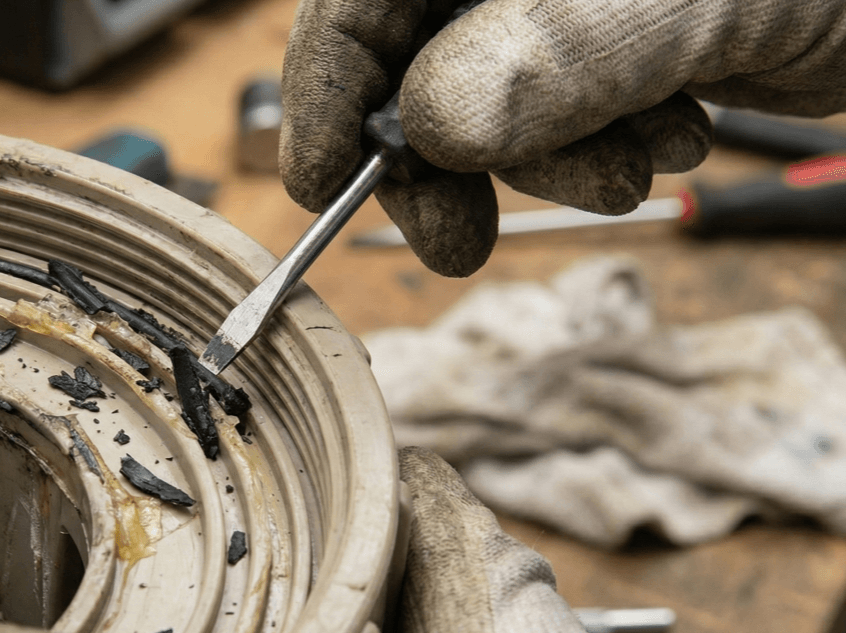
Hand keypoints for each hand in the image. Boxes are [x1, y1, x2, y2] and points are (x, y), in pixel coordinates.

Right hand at [279, 0, 845, 276]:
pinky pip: (557, 116)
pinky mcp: (605, 48)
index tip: (321, 187)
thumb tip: (433, 126)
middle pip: (411, 64)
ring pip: (487, 106)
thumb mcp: (676, 1)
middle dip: (450, 159)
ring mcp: (558, 8)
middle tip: (461, 243)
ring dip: (552, 161)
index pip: (359, 0)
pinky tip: (671, 132)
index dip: (325, 91)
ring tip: (637, 160)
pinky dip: (600, 148)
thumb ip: (553, 50)